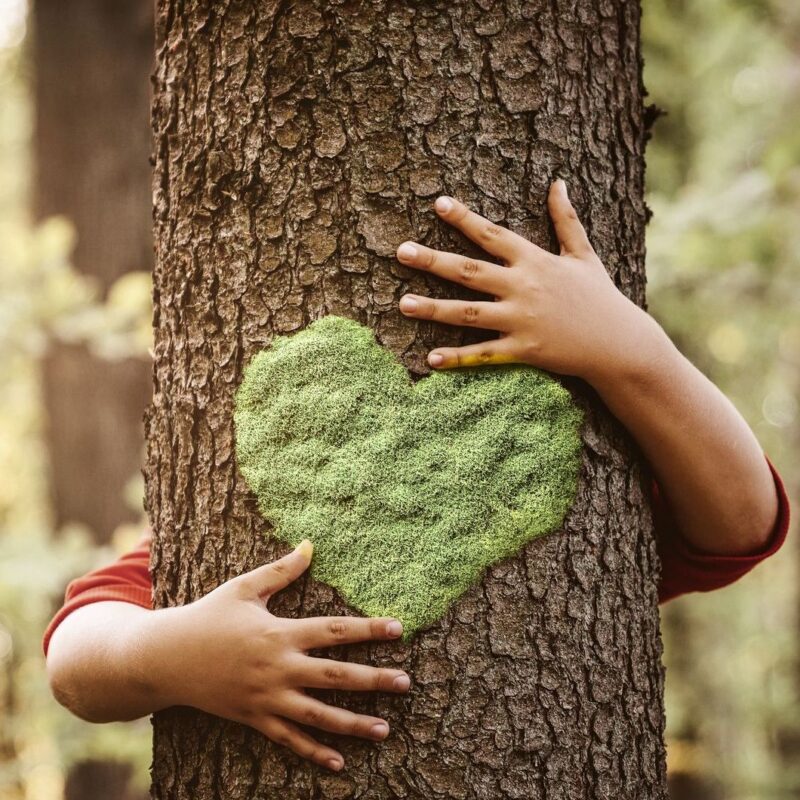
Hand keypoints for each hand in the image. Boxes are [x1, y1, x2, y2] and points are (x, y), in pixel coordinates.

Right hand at [135, 541, 408, 771]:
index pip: (334, 630)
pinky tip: (339, 762)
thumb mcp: (244, 588)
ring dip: (353, 723)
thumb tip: (311, 545)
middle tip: (406, 683)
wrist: (165, 657)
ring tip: (385, 729)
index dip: (368, 629)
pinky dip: (313, 752)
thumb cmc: (208, 616)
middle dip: (374, 680)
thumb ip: (281, 571)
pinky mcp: (253, 719)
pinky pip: (288, 739)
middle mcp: (278, 668)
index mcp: (280, 633)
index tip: (398, 629)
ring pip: (317, 715)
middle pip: (335, 676)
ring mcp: (266, 698)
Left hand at [396, 180, 663, 383]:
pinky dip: (458, 358)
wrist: (620, 343)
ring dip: (434, 309)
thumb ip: (566, 219)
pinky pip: (485, 354)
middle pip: (470, 271)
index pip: (493, 235)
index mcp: (535, 261)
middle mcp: (524, 287)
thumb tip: (558, 182)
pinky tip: (431, 359)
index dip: (465, 219)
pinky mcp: (524, 350)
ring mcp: (522, 320)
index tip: (438, 204)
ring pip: (469, 313)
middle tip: (401, 252)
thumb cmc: (600, 297)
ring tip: (402, 304)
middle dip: (433, 260)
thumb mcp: (584, 254)